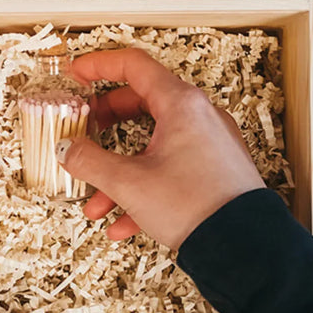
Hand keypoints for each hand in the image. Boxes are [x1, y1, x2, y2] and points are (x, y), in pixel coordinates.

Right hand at [57, 48, 264, 248]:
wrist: (244, 247)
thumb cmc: (196, 205)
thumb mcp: (129, 183)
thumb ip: (90, 162)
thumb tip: (68, 150)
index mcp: (181, 104)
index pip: (134, 65)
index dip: (99, 65)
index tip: (77, 73)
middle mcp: (200, 117)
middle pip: (142, 104)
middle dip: (106, 123)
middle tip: (84, 131)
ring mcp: (210, 144)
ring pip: (154, 146)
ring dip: (120, 171)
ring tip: (98, 202)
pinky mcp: (215, 171)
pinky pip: (171, 170)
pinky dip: (144, 188)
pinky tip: (123, 222)